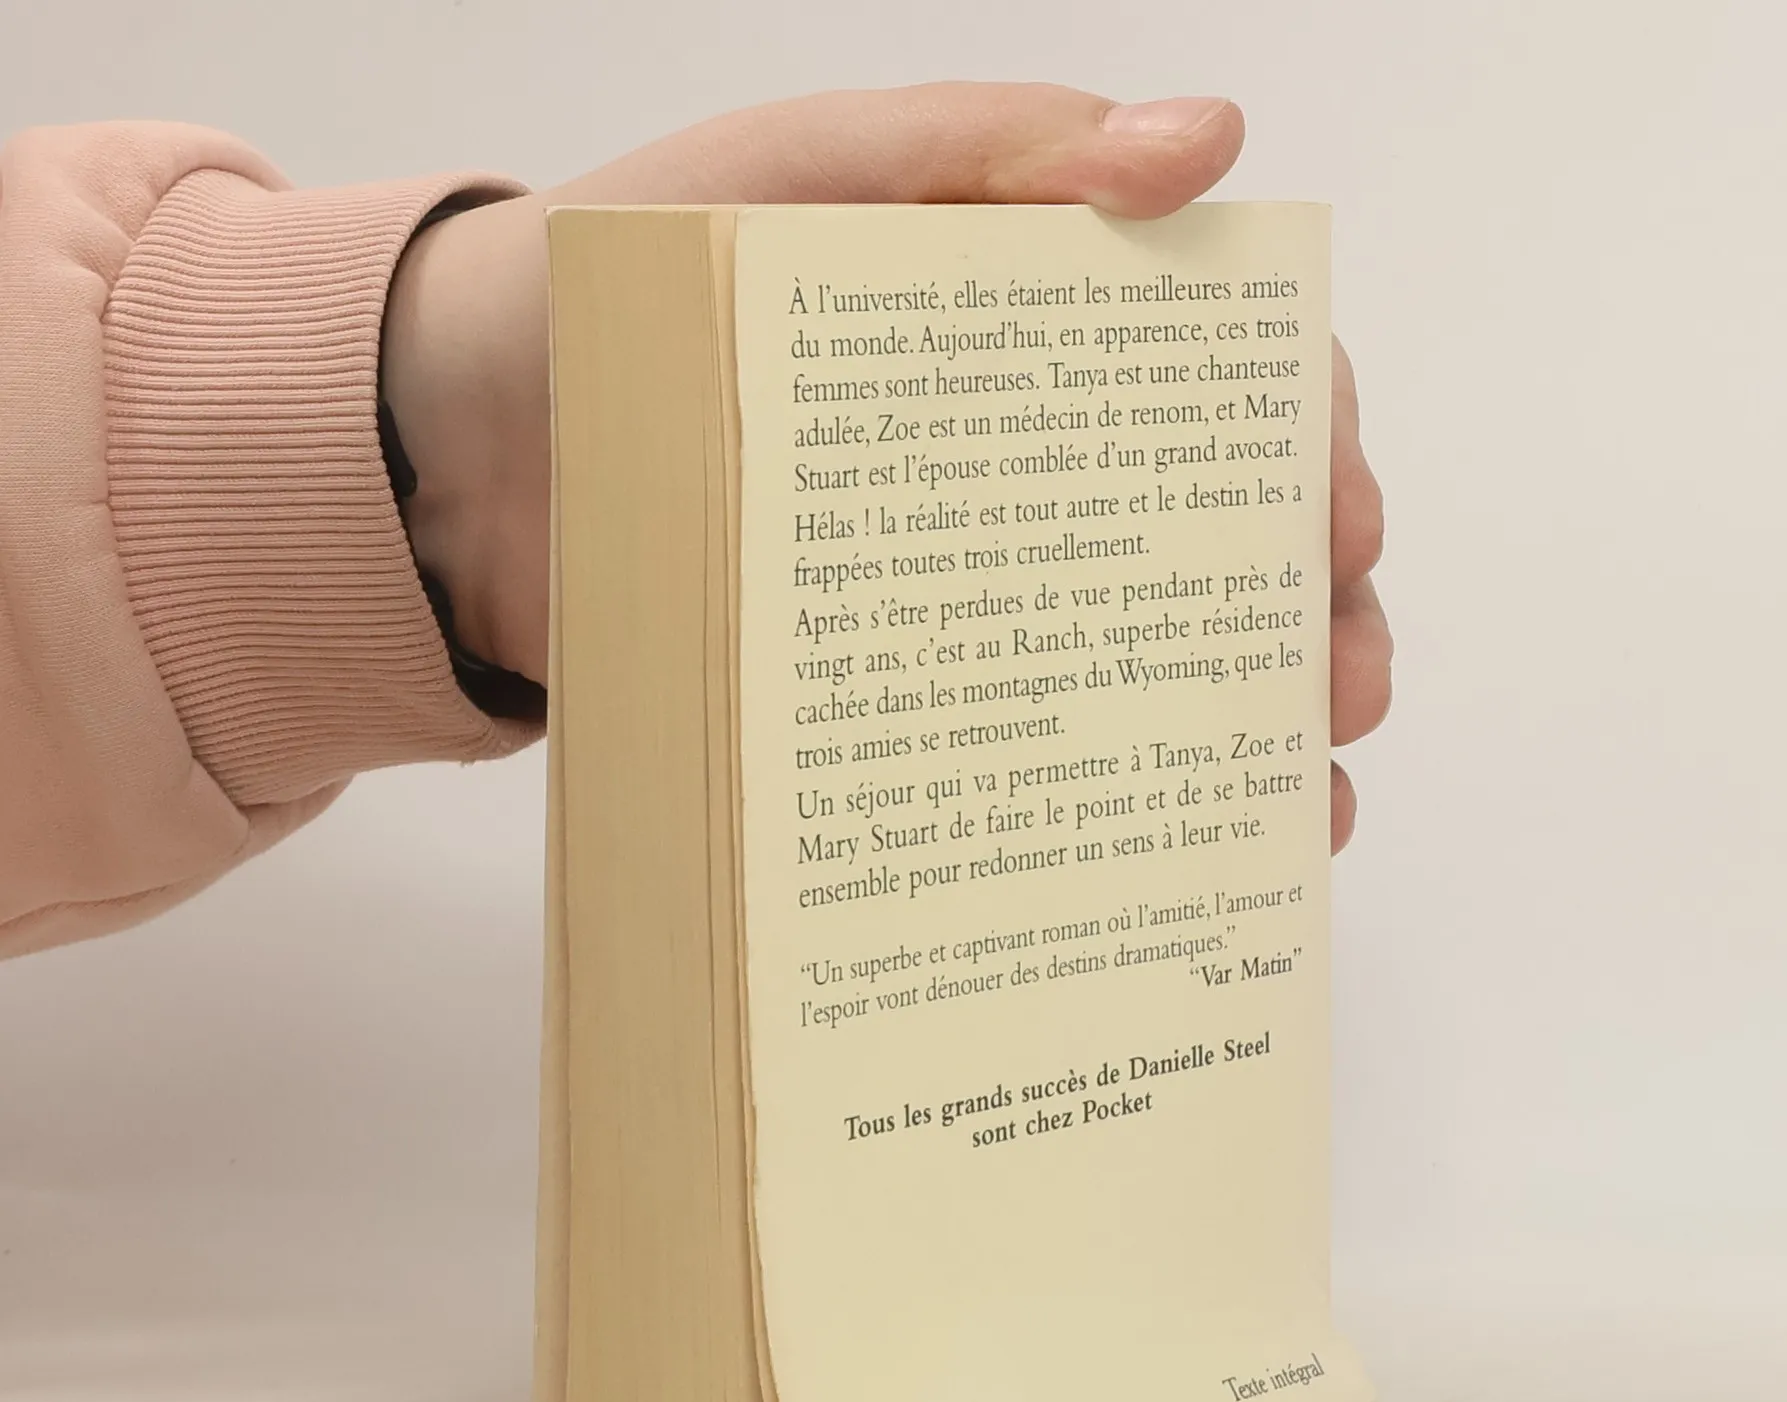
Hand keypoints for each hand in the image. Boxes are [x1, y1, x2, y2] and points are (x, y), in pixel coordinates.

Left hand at [381, 83, 1391, 847]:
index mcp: (1023, 342)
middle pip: (1208, 542)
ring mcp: (956, 604)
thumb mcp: (798, 178)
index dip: (1306, 447)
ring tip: (1299, 806)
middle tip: (1337, 687)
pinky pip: (1022, 761)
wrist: (446, 461)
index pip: (1214, 385)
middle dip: (1305, 615)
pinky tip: (1177, 871)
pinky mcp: (890, 709)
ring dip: (1243, 736)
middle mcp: (1012, 480)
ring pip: (1142, 669)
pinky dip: (1112, 815)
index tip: (1339, 525)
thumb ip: (987, 155)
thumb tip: (1208, 143)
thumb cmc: (615, 292)